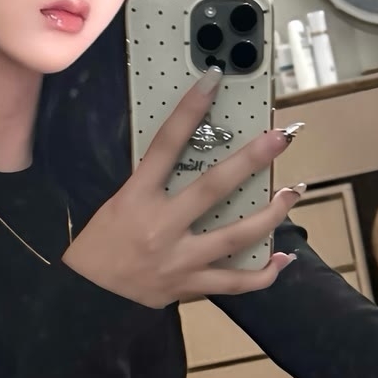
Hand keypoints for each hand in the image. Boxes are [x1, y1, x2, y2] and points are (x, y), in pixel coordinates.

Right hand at [63, 72, 302, 308]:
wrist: (85, 296)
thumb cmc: (101, 242)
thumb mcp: (119, 203)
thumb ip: (153, 184)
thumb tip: (190, 161)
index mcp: (137, 198)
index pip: (165, 145)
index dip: (189, 111)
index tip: (213, 82)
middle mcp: (161, 226)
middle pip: (213, 188)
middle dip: (251, 160)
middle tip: (280, 138)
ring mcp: (179, 259)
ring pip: (235, 236)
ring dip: (271, 214)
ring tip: (292, 194)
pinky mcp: (189, 286)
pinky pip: (235, 283)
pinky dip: (263, 273)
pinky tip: (283, 259)